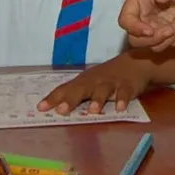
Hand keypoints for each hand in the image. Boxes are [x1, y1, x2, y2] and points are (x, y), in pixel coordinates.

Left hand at [39, 55, 153, 114]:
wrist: (134, 63)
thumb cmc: (106, 77)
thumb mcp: (90, 83)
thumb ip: (76, 95)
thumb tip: (56, 108)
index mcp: (83, 81)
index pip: (65, 89)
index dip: (53, 98)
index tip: (40, 108)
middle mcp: (94, 81)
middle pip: (81, 89)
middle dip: (71, 99)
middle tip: (61, 110)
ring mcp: (111, 83)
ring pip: (103, 90)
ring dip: (97, 100)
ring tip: (92, 111)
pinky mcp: (127, 85)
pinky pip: (125, 93)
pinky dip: (122, 100)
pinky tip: (120, 108)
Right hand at [118, 0, 174, 51]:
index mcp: (137, 1)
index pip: (126, 20)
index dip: (135, 29)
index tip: (151, 31)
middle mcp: (141, 17)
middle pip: (136, 40)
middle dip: (154, 39)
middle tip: (171, 29)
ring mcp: (153, 27)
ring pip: (153, 45)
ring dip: (170, 38)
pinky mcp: (165, 34)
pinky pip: (168, 44)